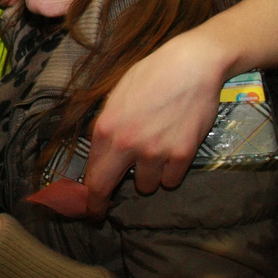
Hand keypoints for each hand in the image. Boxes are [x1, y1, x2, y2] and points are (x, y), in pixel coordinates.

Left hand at [83, 29, 223, 215]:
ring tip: (153, 156)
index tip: (88, 206)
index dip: (88, 195)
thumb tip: (100, 154)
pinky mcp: (182, 154)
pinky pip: (172, 179)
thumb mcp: (115, 97)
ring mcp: (156, 152)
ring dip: (148, 177)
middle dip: (103, 202)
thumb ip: (106, 127)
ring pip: (147, 186)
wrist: (190, 66)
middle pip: (108, 187)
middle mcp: (126, 144)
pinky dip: (171, 172)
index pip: (91, 174)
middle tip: (102, 211)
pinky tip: (172, 153)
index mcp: (105, 128)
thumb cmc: (150, 76)